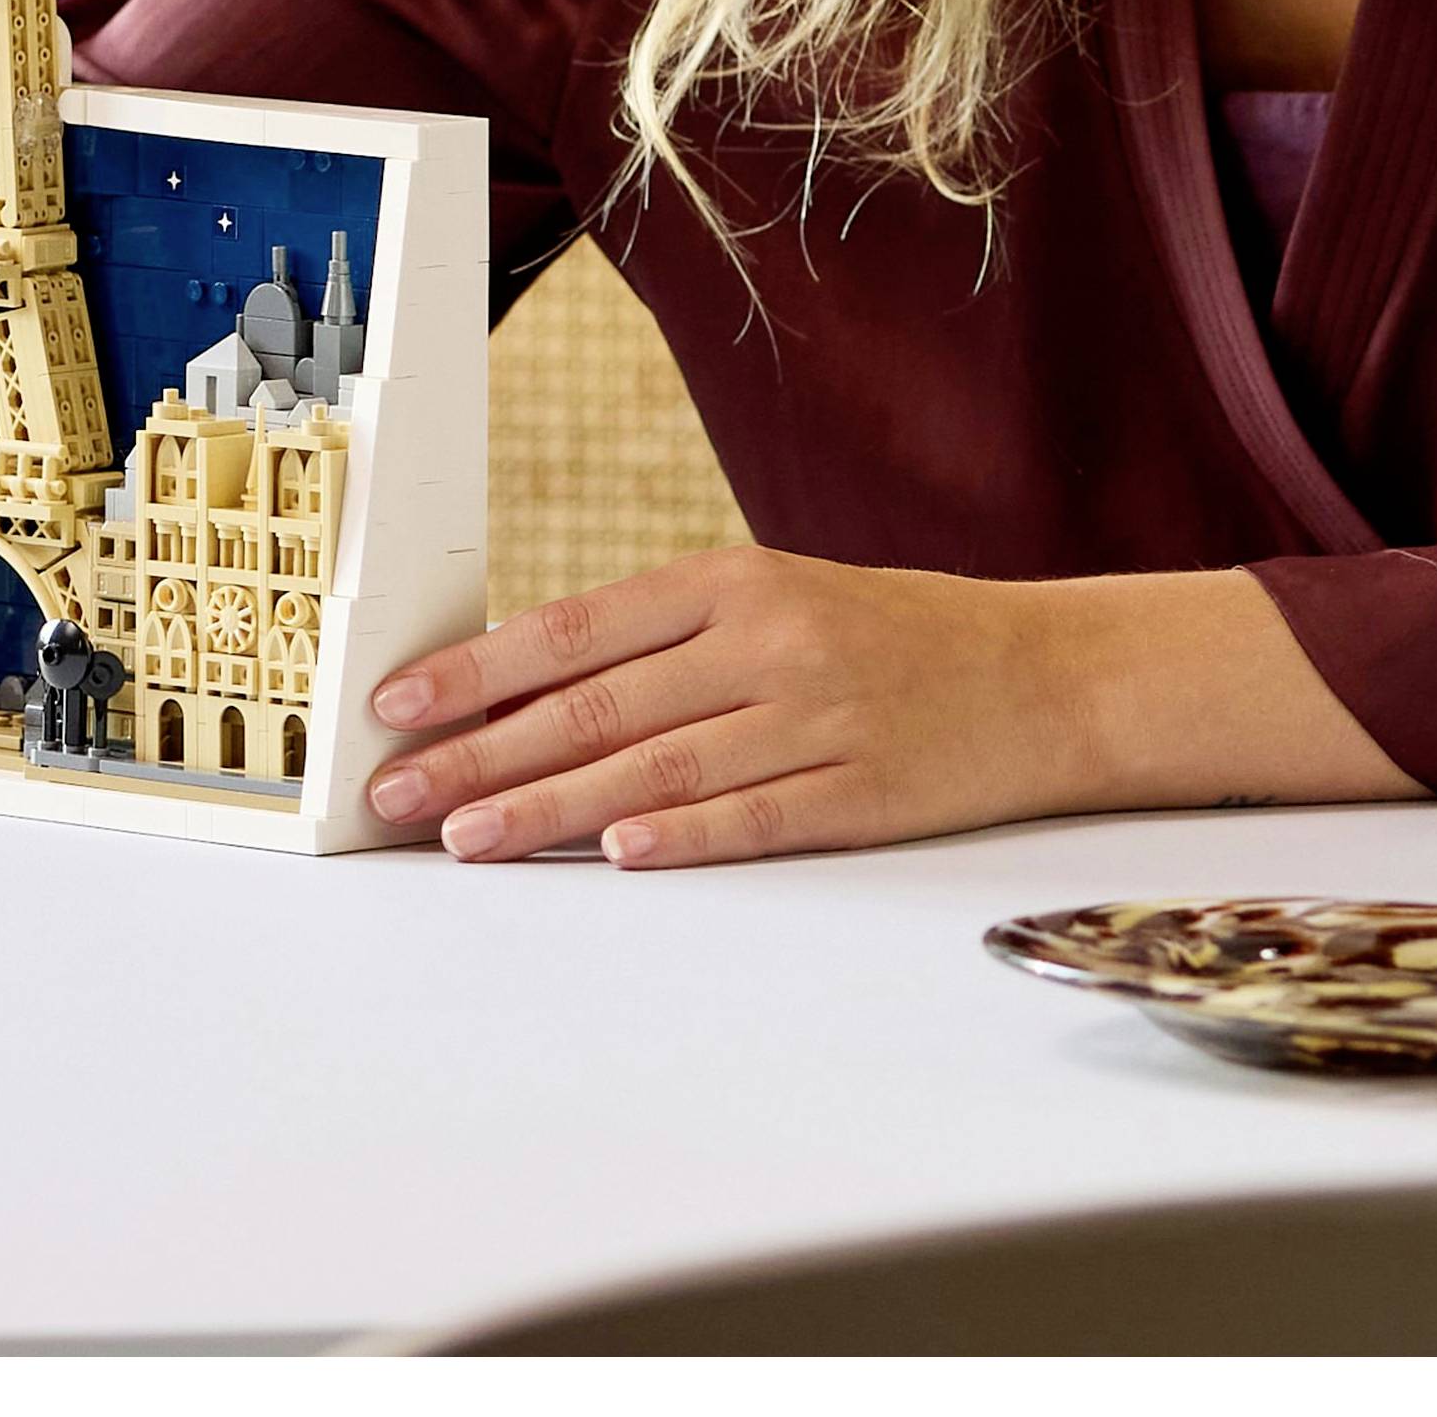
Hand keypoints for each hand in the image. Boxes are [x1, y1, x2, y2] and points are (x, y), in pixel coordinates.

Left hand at [360, 544, 1094, 869]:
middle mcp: (765, 642)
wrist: (1039, 670)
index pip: (575, 627)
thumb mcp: (776, 598)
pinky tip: (614, 853)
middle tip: (397, 794)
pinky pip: (752, 816)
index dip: (477, 670)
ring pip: (654, 767)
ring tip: (468, 839)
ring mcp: (815, 717)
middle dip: (481, 752)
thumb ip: (664, 641)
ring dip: (549, 809)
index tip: (397, 704)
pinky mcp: (860, 790)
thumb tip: (525, 694)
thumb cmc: (888, 634)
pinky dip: (680, 836)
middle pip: (595, 704)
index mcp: (733, 583)